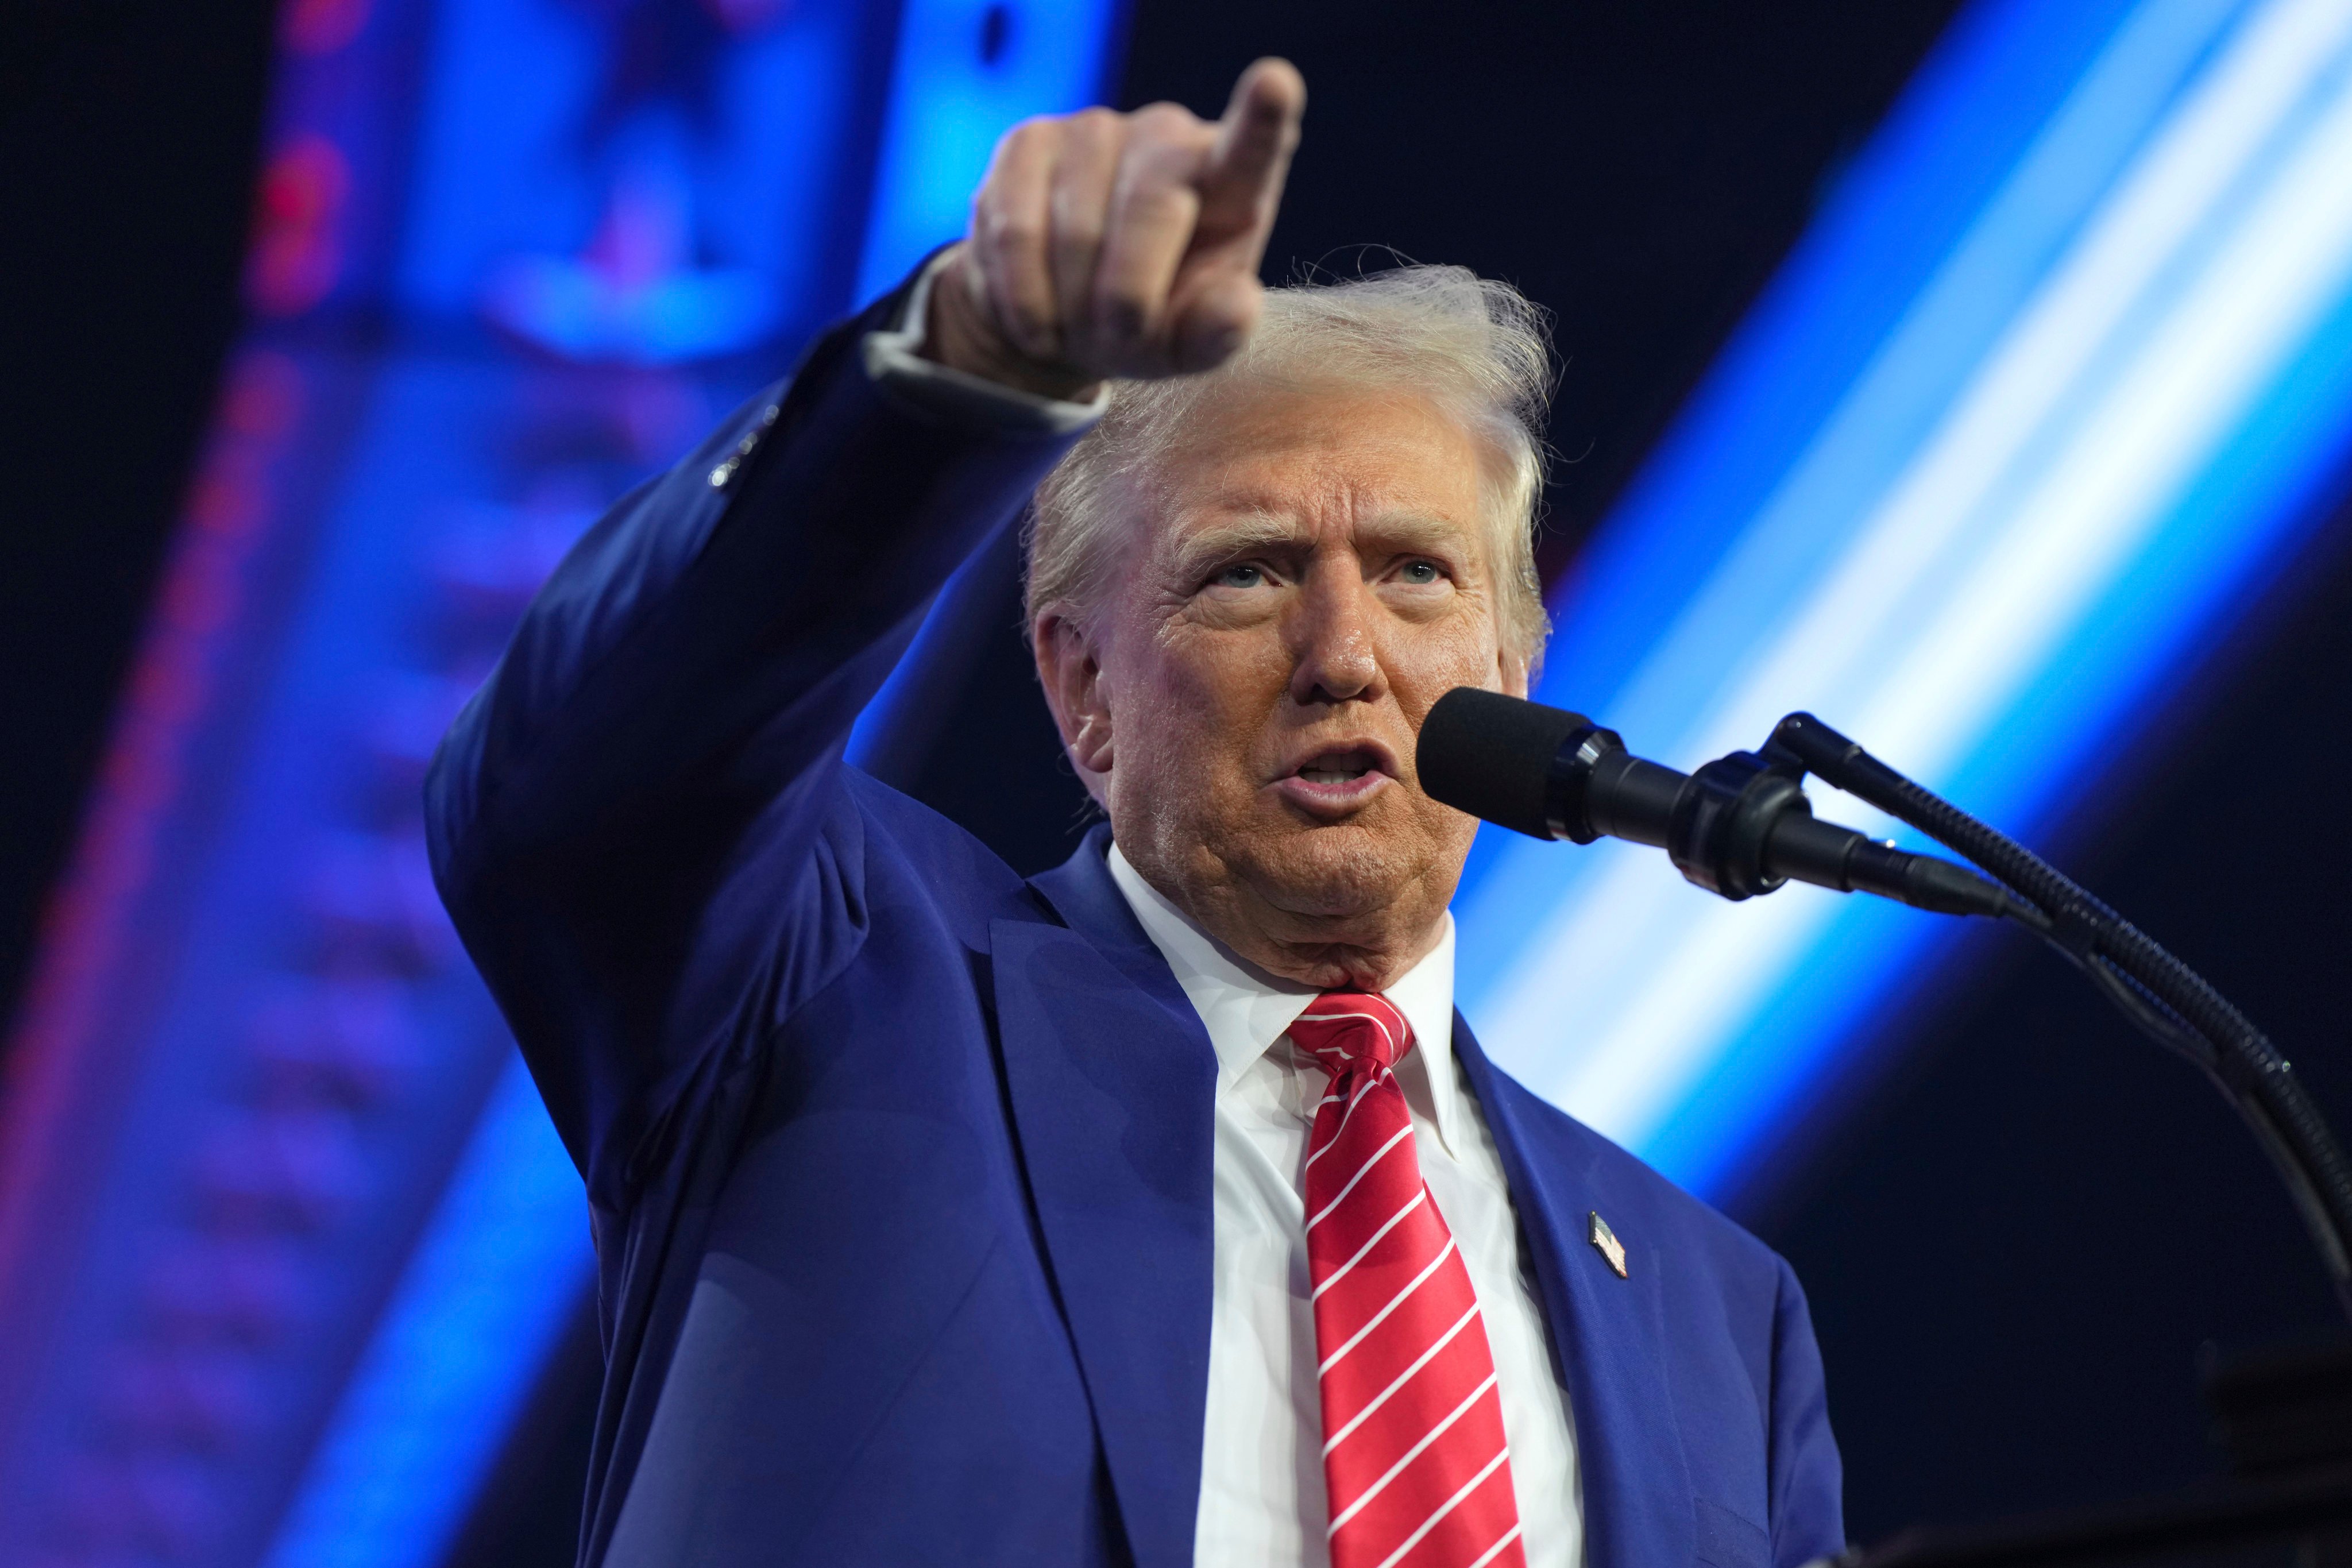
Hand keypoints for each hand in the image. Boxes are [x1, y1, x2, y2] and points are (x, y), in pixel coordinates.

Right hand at [925, 58, 1305, 399]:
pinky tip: (1035, 315)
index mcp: (1232, 183)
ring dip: (1072, 307)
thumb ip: (1218, 332)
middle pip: (1152, 209)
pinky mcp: (1028, 142)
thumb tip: (1234, 306)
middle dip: (1127, 300)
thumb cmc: (1147, 323)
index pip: (1251, 146)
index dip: (1261, 116)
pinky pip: (1016, 231)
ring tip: (1077, 325)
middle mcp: (1169, 136)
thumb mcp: (1190, 345)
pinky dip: (1023, 297)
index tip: (1276, 83)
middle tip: (1117, 338)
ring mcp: (1097, 129)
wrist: (1060, 318)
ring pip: (1077, 231)